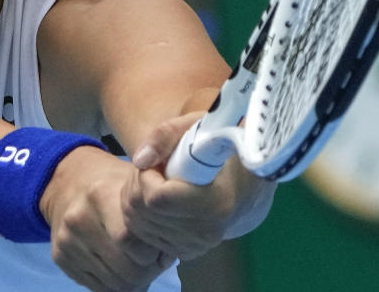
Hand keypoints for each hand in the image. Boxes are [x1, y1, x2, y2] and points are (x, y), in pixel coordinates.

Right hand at [40, 146, 176, 291]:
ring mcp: (67, 241)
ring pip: (114, 285)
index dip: (154, 252)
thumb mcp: (134, 184)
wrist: (68, 182)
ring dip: (133, 281)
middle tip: (154, 261)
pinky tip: (119, 264)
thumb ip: (154, 213)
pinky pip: (98, 288)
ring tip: (138, 262)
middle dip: (148, 272)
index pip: (131, 241)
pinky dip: (115, 283)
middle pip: (126, 270)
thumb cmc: (111, 183)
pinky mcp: (60, 257)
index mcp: (100, 195)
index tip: (162, 247)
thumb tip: (172, 251)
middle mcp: (79, 219)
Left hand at [121, 113, 276, 259]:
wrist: (244, 183)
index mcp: (215, 202)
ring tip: (154, 179)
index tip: (157, 160)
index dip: (146, 176)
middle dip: (136, 185)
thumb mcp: (195, 127)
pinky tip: (155, 199)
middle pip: (143, 213)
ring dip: (135, 198)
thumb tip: (140, 160)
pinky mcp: (185, 252)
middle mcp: (205, 231)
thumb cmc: (219, 149)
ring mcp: (195, 246)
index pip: (157, 199)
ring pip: (138, 227)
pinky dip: (140, 216)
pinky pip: (145, 238)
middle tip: (152, 166)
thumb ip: (164, 136)